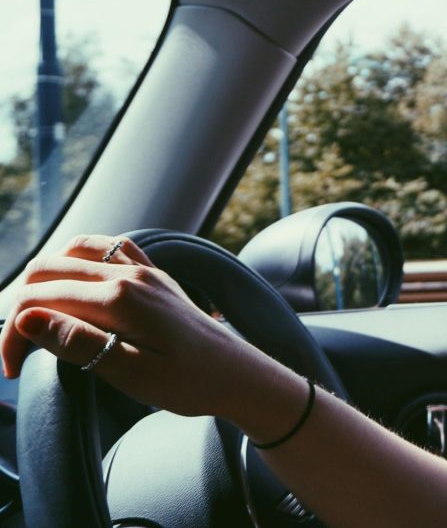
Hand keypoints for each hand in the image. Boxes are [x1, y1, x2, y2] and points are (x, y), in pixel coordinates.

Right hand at [0, 235, 270, 418]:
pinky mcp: (155, 275)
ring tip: (38, 320)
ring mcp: (145, 269)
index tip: (12, 373)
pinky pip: (109, 248)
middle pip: (48, 270)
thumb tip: (27, 319)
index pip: (39, 301)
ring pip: (74, 251)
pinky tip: (75, 286)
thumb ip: (78, 343)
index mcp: (120, 298)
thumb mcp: (131, 373)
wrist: (240, 376)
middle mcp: (130, 273)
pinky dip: (79, 259)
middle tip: (18, 353)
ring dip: (46, 279)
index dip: (12, 336)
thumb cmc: (190, 383)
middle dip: (20, 308)